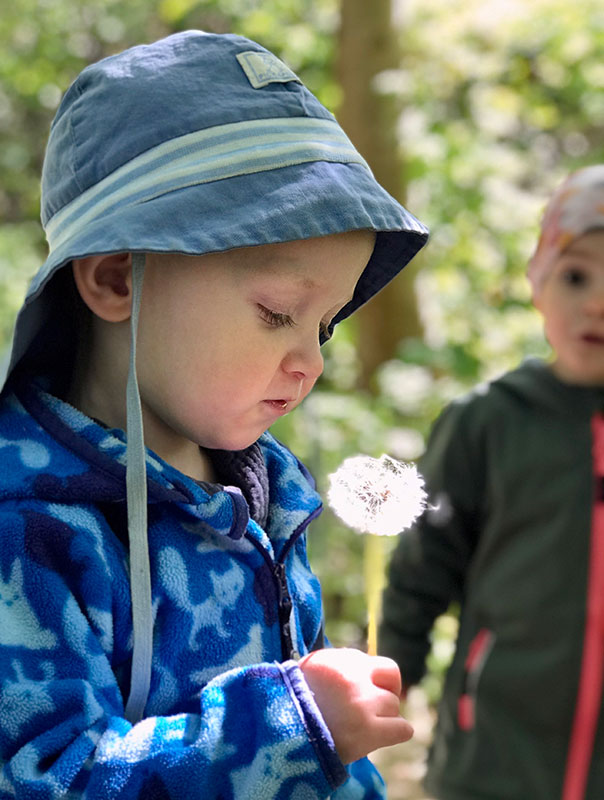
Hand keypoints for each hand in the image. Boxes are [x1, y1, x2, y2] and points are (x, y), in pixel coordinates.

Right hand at [298, 647, 412, 763]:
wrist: (280, 735)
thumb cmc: (294, 705)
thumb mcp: (312, 672)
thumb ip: (340, 667)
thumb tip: (368, 670)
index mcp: (338, 660)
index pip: (382, 666)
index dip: (378, 680)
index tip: (367, 694)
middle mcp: (353, 676)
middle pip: (391, 681)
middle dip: (383, 695)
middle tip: (369, 712)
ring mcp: (362, 702)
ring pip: (394, 707)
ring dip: (382, 718)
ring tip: (359, 729)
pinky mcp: (367, 730)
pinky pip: (402, 729)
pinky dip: (393, 734)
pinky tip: (376, 739)